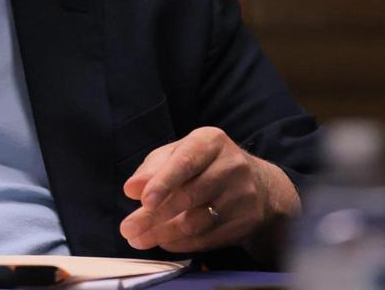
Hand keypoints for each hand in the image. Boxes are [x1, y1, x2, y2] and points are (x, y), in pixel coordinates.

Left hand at [119, 126, 299, 258]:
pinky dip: (182, 243)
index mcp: (210, 141)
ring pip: (197, 222)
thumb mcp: (177, 155)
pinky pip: (209, 238)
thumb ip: (152, 169)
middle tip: (128, 229)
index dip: (163, 183)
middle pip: (189, 196)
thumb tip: (131, 189)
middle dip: (154, 216)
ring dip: (163, 234)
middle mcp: (232, 166)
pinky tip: (163, 242)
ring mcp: (243, 195)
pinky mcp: (247, 221)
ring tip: (139, 239)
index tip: (143, 202)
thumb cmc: (204, 164)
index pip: (185, 163)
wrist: (257, 183)